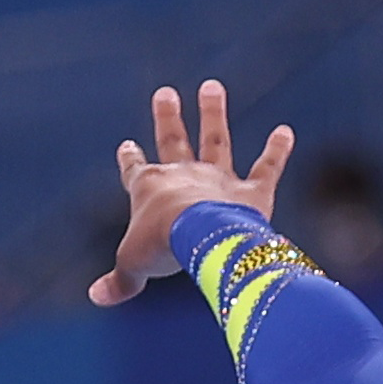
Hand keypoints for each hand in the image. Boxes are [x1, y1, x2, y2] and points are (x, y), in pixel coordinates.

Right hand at [91, 79, 291, 308]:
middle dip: (168, 118)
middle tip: (166, 93)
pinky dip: (277, 151)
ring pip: (216, 141)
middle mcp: (184, 176)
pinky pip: (267, 168)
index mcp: (150, 188)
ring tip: (213, 87)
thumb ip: (120, 280)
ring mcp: (219, 181)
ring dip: (214, 114)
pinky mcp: (252, 193)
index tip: (127, 146)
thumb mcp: (132, 264)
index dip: (130, 160)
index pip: (136, 171)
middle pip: (173, 142)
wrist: (199, 234)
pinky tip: (286, 133)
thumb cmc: (160, 246)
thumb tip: (97, 296)